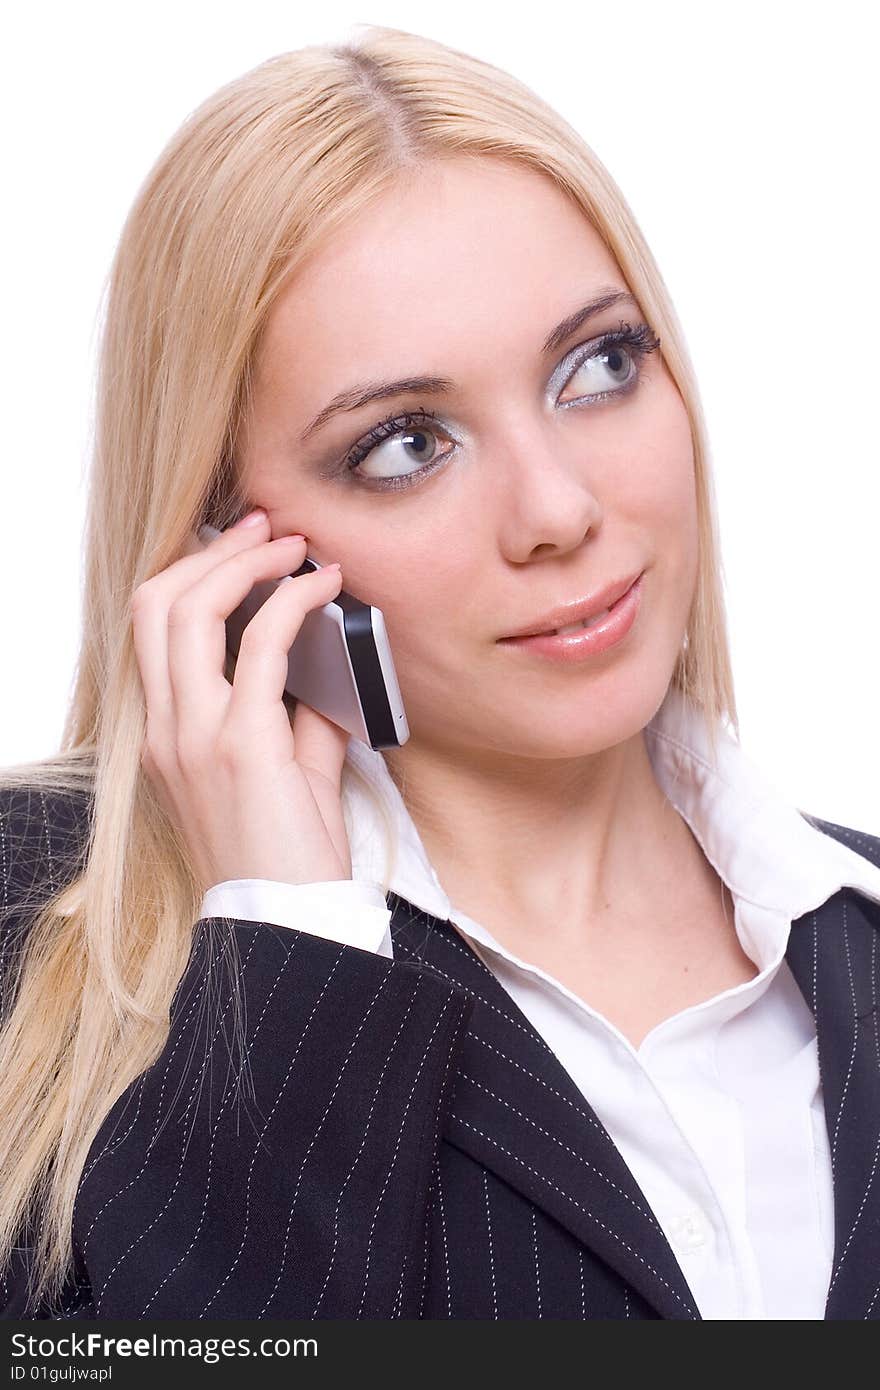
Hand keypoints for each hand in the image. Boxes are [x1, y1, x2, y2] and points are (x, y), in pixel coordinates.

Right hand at [131, 509, 352, 890]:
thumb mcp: (286, 776)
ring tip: (291, 545)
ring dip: (244, 563)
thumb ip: (298, 720)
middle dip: (212, 551)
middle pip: (157, 605)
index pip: (154, 629)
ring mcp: (195, 738)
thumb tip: (329, 667)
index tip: (245, 546)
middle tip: (264, 526)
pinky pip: (259, 648)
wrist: (287, 928)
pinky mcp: (241, 747)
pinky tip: (323, 587)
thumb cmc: (286, 860)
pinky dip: (290, 603)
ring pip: (188, 613)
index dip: (194, 573)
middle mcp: (168, 731)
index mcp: (168, 736)